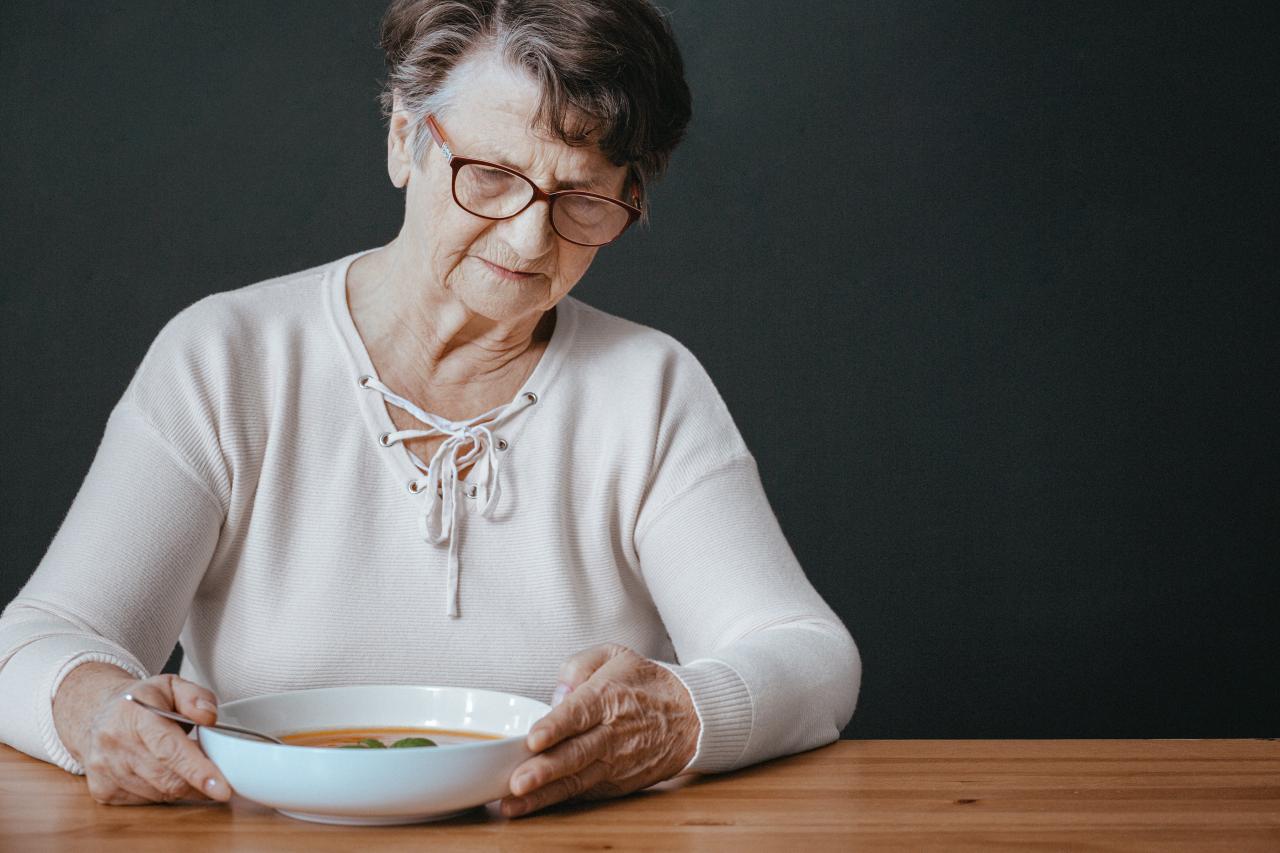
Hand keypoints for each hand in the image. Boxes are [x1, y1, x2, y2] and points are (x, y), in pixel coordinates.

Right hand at [53, 663, 231, 804]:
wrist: (97, 713)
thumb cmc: (141, 701)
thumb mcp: (172, 685)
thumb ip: (196, 696)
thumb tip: (209, 717)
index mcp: (133, 716)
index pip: (169, 749)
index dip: (197, 771)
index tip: (221, 789)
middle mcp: (114, 744)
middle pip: (167, 778)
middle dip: (199, 783)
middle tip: (218, 776)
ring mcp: (105, 770)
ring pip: (159, 794)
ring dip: (182, 787)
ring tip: (189, 768)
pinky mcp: (102, 790)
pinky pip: (145, 801)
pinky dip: (163, 792)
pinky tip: (164, 774)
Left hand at [500, 643, 698, 817]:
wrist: (691, 716)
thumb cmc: (646, 684)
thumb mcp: (615, 655)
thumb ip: (579, 665)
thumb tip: (557, 694)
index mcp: (608, 697)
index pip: (579, 714)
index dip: (555, 727)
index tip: (533, 739)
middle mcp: (611, 733)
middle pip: (575, 754)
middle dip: (545, 770)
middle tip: (517, 782)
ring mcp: (615, 763)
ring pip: (576, 781)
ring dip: (545, 794)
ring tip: (514, 804)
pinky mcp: (617, 784)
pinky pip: (585, 793)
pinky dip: (559, 802)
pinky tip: (532, 807)